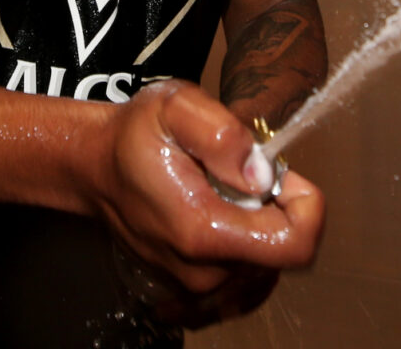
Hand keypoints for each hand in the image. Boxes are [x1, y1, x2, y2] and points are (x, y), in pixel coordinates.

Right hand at [88, 81, 322, 300]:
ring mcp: (198, 288)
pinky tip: (231, 224)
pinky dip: (250, 253)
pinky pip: (248, 282)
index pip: (296, 244)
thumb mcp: (175, 107)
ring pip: (269, 266)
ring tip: (226, 195)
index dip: (305, 205)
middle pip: (283, 252)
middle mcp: (203, 272)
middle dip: (278, 209)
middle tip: (240, 175)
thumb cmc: (134, 137)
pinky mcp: (194, 292)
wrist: (95, 168)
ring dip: (262, 228)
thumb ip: (223, 134)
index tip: (279, 174)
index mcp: (204, 230)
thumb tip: (260, 173)